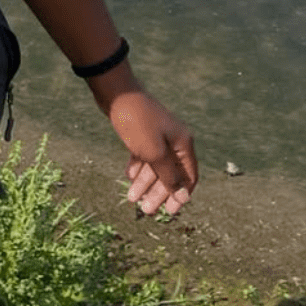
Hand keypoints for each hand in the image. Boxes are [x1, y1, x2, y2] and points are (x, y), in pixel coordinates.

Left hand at [107, 88, 197, 216]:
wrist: (116, 93)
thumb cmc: (137, 123)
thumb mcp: (154, 153)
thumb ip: (169, 176)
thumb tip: (184, 196)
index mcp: (183, 144)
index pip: (189, 176)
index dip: (180, 195)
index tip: (170, 213)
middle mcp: (173, 140)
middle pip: (170, 173)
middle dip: (158, 193)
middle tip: (146, 210)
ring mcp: (157, 135)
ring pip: (154, 165)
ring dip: (144, 183)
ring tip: (132, 199)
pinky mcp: (142, 132)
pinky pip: (143, 155)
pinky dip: (137, 167)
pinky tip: (128, 177)